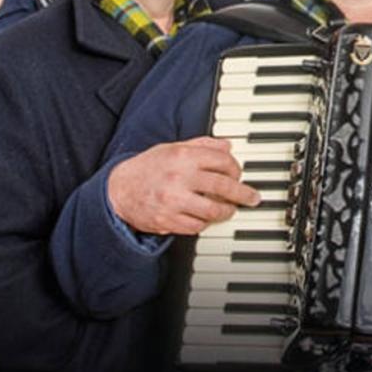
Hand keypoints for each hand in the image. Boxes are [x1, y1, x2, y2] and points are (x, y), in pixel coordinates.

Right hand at [106, 136, 260, 235]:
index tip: (238, 174)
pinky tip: (207, 218)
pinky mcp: (169, 221)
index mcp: (183, 156)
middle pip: (224, 187)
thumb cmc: (148, 168)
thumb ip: (201, 145)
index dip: (236, 168)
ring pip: (214, 210)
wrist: (119, 190)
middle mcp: (180, 178)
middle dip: (243, 194)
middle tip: (252, 198)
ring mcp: (175, 201)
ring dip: (227, 212)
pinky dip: (206, 223)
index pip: (222, 161)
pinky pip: (198, 226)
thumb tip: (227, 146)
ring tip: (230, 210)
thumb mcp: (172, 148)